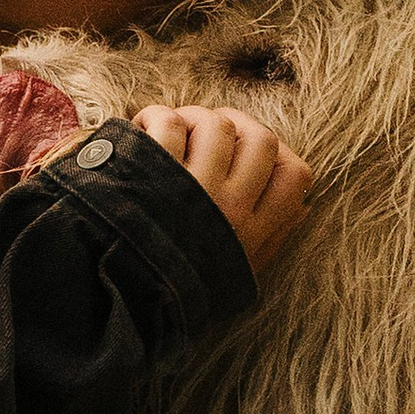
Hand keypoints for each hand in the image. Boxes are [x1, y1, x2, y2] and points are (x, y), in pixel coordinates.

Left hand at [132, 104, 314, 277]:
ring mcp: (189, 189)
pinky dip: (157, 117)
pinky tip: (144, 129)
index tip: (252, 152)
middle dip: (239, 124)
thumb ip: (269, 240)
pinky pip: (169, 122)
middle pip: (262, 138)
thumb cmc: (172, 284)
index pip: (295, 175)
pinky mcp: (150, 173)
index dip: (281, 153)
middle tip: (212, 131)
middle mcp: (226, 209)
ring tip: (176, 130)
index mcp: (249, 234)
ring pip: (217, 123)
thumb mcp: (232, 275)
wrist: (111, 296)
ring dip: (195, 117)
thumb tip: (303, 206)